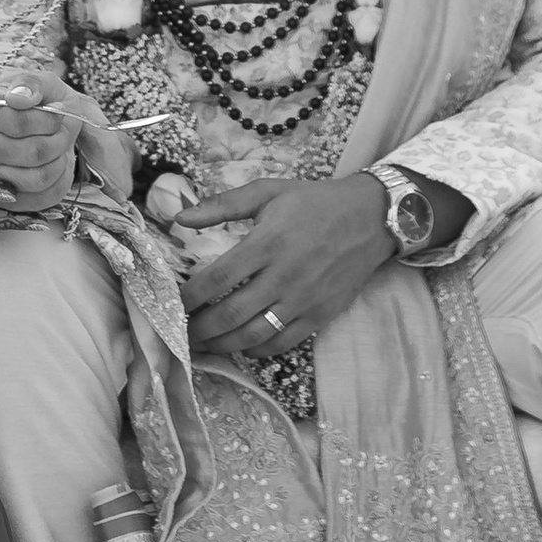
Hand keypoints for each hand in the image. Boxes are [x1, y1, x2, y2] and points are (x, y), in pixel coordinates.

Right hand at [0, 67, 79, 210]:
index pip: (20, 122)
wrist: (42, 124)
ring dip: (60, 160)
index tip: (58, 110)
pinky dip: (58, 179)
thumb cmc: (41, 102)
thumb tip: (20, 98)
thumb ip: (31, 84)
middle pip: (34, 152)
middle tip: (61, 130)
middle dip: (59, 139)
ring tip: (57, 146)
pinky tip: (53, 163)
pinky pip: (41, 196)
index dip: (49, 118)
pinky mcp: (4, 195)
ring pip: (38, 178)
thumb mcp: (42, 83)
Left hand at [175, 175, 392, 360]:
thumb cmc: (314, 202)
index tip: (171, 305)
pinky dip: (257, 350)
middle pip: (231, 314)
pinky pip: (283, 342)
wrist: (370, 218)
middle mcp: (283, 275)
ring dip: (223, 345)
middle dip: (199, 330)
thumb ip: (223, 204)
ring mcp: (303, 300)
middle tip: (179, 335)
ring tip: (203, 346)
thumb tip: (180, 217)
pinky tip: (241, 346)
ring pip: (255, 335)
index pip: (217, 279)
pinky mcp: (320, 316)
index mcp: (267, 242)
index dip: (189, 297)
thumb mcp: (268, 191)